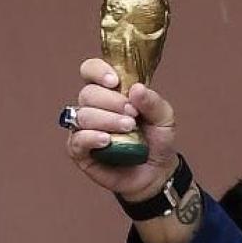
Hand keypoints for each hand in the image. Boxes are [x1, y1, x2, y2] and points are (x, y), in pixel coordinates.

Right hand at [66, 58, 179, 202]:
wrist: (157, 172)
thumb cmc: (157, 140)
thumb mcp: (164, 118)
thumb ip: (153, 101)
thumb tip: (136, 88)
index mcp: (110, 92)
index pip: (91, 70)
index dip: (98, 71)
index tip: (115, 82)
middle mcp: (94, 108)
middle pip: (88, 93)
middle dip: (111, 102)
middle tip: (133, 115)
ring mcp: (84, 129)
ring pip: (82, 115)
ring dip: (106, 120)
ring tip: (128, 129)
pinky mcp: (80, 152)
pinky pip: (76, 140)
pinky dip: (90, 138)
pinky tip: (106, 140)